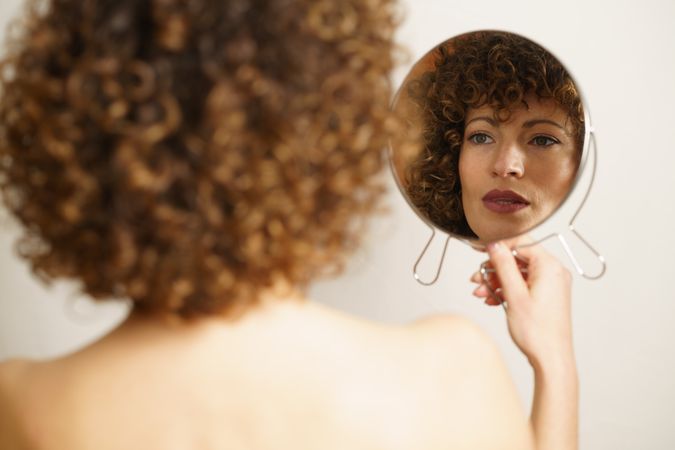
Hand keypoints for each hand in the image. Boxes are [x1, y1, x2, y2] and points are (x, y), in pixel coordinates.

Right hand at [471, 241, 573, 371]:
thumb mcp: (514, 294)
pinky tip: (492, 300)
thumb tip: (494, 244)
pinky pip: (523, 285)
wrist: (551, 358)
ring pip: (518, 273)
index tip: (480, 250)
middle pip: (518, 259)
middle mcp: (554, 272)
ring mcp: (551, 284)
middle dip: (494, 269)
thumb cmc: (537, 332)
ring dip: (497, 281)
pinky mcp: (547, 295)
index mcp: (550, 267)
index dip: (498, 245)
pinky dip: (507, 290)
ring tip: (481, 293)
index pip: (521, 243)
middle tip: (477, 278)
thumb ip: (504, 265)